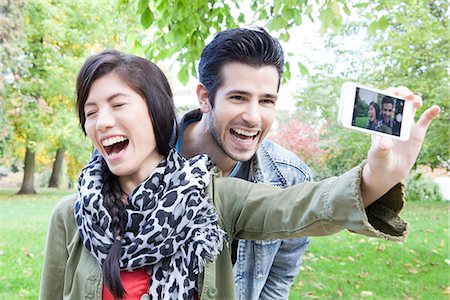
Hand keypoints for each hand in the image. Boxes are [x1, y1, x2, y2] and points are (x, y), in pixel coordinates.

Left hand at [361, 86, 440, 205]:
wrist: (389, 172)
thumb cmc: (378, 162)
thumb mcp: (377, 155)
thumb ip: (380, 149)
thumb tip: (385, 142)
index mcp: (381, 121)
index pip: (382, 101)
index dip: (388, 93)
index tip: (392, 94)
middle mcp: (393, 120)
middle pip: (398, 99)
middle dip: (402, 92)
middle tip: (406, 95)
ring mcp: (406, 125)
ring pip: (411, 105)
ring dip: (415, 99)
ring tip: (417, 102)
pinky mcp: (417, 133)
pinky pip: (425, 120)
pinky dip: (431, 113)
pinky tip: (435, 108)